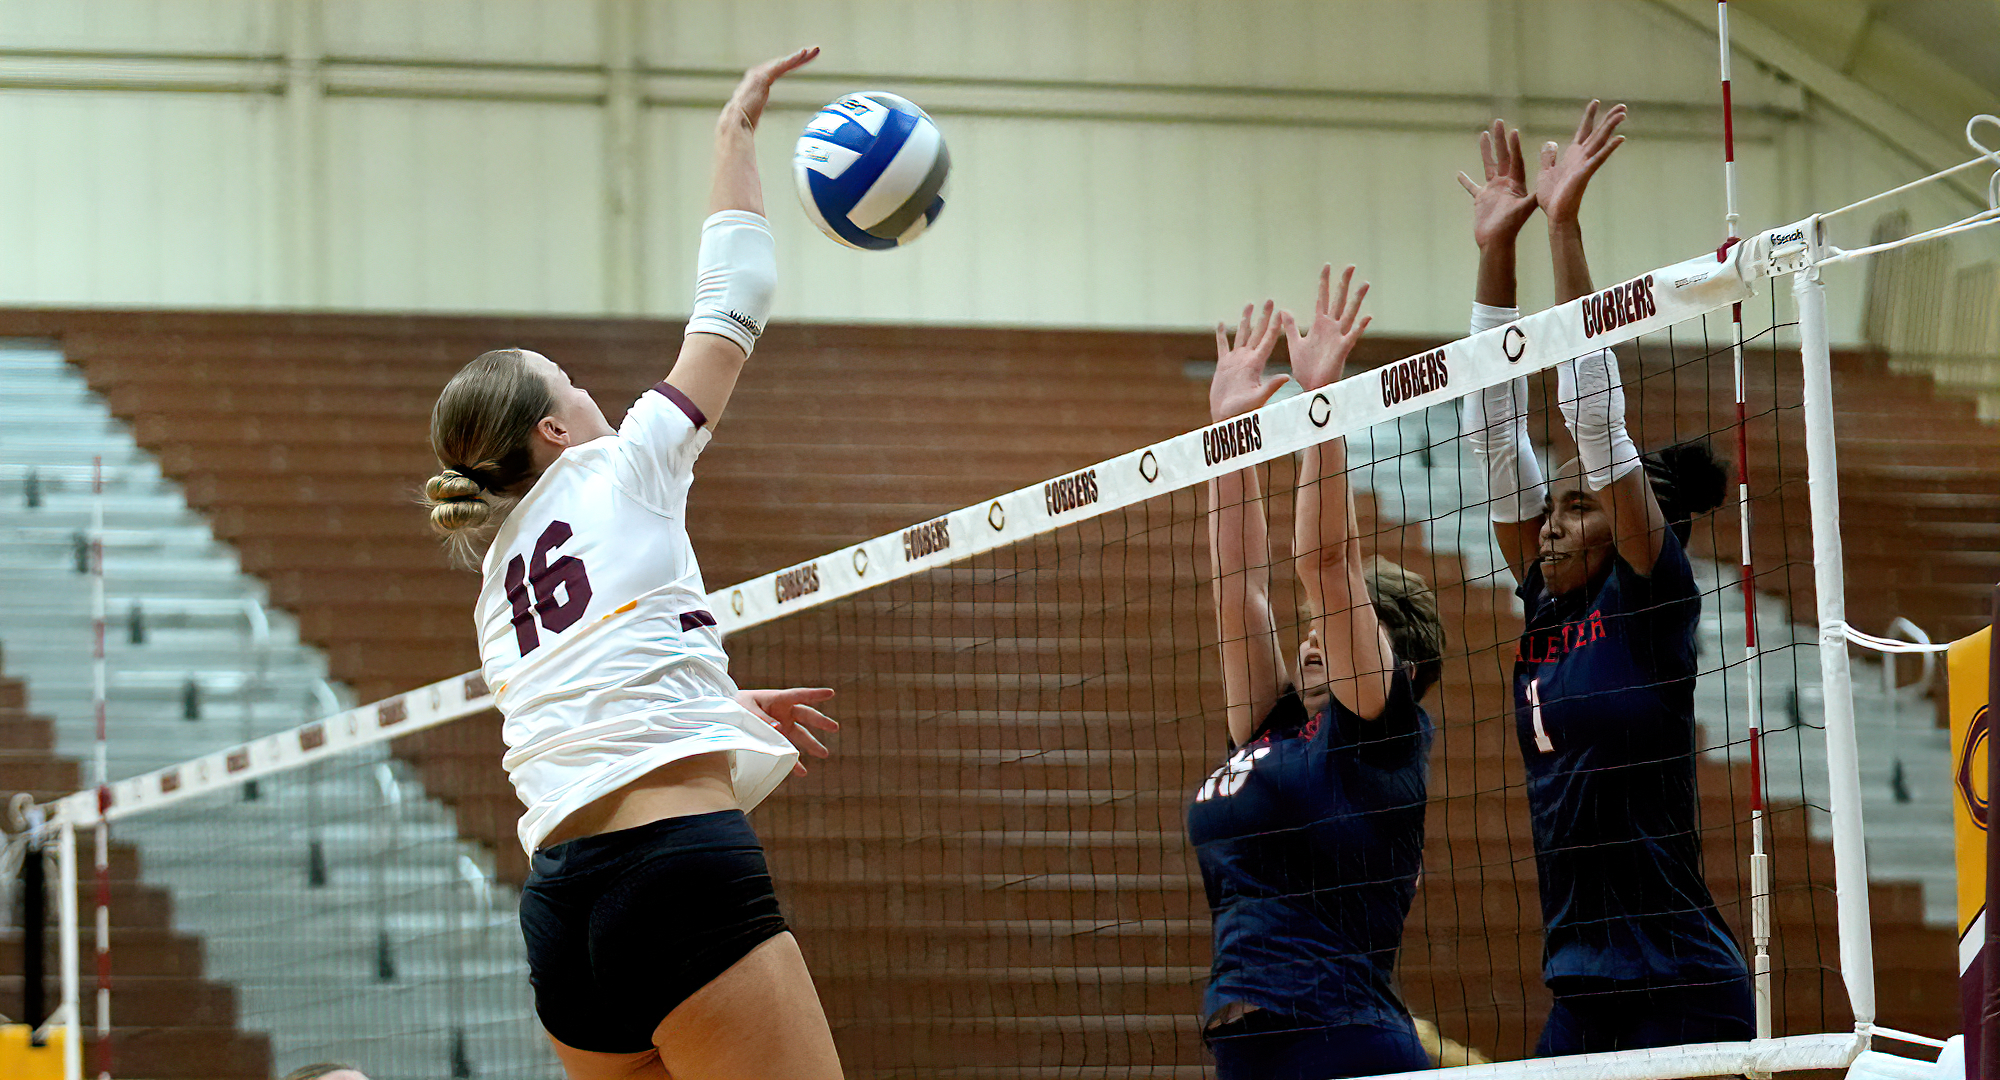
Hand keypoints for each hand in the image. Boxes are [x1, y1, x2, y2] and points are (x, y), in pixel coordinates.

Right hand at [721, 46, 818, 132]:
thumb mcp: (753, 114)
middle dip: (801, 57)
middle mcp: (757, 74)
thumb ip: (755, 112)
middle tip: (815, 51)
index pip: (780, 70)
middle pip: (784, 63)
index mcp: (757, 81)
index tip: (805, 59)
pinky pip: (782, 66)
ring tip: (814, 50)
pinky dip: (793, 59)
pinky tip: (803, 53)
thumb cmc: (743, 123)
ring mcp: (759, 74)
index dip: (793, 63)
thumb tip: (754, 122)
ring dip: (801, 56)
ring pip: (785, 62)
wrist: (734, 123)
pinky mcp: (763, 77)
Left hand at [736, 687, 837, 776]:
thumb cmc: (736, 704)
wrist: (726, 714)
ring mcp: (782, 727)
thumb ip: (762, 718)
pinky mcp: (776, 739)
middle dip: (821, 722)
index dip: (815, 694)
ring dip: (812, 744)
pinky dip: (794, 762)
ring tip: (824, 754)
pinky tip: (801, 771)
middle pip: (806, 716)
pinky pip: (788, 751)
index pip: (799, 695)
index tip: (831, 693)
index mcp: (778, 699)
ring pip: (801, 736)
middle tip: (834, 728)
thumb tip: (780, 728)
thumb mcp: (746, 708)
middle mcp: (784, 713)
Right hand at [1210, 301, 1285, 421]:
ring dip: (1245, 320)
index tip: (1280, 311)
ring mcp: (1235, 361)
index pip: (1268, 340)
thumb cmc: (1242, 412)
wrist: (1226, 418)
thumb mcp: (1258, 398)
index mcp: (1256, 364)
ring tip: (1249, 305)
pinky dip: (1222, 335)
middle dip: (1263, 316)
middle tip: (1269, 300)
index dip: (1274, 326)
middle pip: (1257, 332)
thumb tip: (1287, 377)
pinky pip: (1222, 346)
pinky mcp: (1223, 365)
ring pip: (1242, 334)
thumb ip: (1271, 386)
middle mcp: (1247, 359)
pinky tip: (1222, 323)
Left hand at [1280, 265, 1369, 391]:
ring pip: (1349, 314)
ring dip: (1357, 299)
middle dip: (1344, 283)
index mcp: (1319, 325)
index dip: (1324, 282)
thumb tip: (1283, 310)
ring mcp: (1338, 337)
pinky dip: (1360, 327)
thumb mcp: (1295, 343)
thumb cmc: (1305, 368)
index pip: (1323, 298)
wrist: (1311, 387)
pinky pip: (1352, 336)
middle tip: (1351, 266)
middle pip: (1339, 300)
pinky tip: (1368, 316)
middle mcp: (1331, 328)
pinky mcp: (1342, 349)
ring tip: (1364, 283)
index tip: (1327, 266)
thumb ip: (1291, 326)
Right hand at [1457, 119, 1537, 249]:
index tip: (1512, 131)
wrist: (1497, 241)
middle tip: (1498, 122)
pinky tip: (1459, 173)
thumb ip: (1531, 195)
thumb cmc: (1511, 226)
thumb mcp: (1525, 208)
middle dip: (1500, 140)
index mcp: (1516, 183)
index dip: (1514, 145)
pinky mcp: (1481, 198)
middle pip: (1502, 157)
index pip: (1515, 159)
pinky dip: (1466, 180)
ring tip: (1483, 134)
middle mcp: (1505, 183)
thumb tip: (1544, 184)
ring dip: (1486, 150)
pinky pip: (1472, 187)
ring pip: (1489, 165)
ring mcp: (1493, 190)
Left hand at [1535, 100, 1625, 225]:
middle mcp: (1581, 157)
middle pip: (1598, 133)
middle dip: (1608, 119)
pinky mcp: (1585, 173)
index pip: (1583, 131)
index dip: (1589, 117)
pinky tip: (1620, 138)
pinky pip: (1599, 158)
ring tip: (1622, 113)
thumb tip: (1550, 143)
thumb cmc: (1551, 197)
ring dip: (1611, 127)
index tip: (1595, 102)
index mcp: (1572, 156)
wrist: (1554, 214)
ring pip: (1600, 141)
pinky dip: (1609, 148)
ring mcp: (1585, 165)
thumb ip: (1549, 157)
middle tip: (1622, 106)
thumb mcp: (1546, 171)